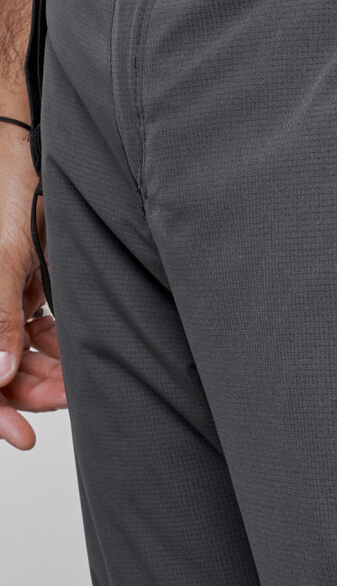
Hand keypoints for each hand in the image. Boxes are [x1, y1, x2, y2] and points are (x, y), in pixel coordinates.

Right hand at [0, 123, 64, 448]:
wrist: (22, 150)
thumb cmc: (2, 193)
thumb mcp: (3, 259)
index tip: (24, 436)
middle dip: (29, 390)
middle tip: (70, 397)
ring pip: (16, 354)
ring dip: (47, 371)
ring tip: (79, 379)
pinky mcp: (17, 287)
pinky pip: (33, 329)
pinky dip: (55, 344)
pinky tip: (76, 352)